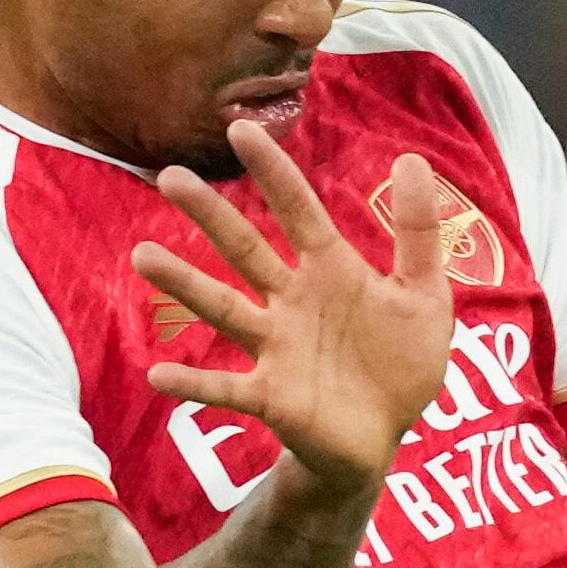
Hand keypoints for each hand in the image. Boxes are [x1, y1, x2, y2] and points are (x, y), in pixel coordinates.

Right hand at [134, 122, 454, 500]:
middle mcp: (291, 301)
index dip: (272, 171)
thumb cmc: (398, 364)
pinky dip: (194, 384)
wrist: (383, 439)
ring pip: (223, 308)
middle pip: (244, 249)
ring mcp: (276, 348)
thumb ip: (417, 232)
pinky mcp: (270, 397)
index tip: (239, 128)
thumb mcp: (423, 295)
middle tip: (169, 176)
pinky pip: (225, 387)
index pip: (297, 210)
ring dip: (184, 284)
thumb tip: (411, 159)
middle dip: (209, 214)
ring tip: (143, 255)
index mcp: (330, 271)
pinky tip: (158, 375)